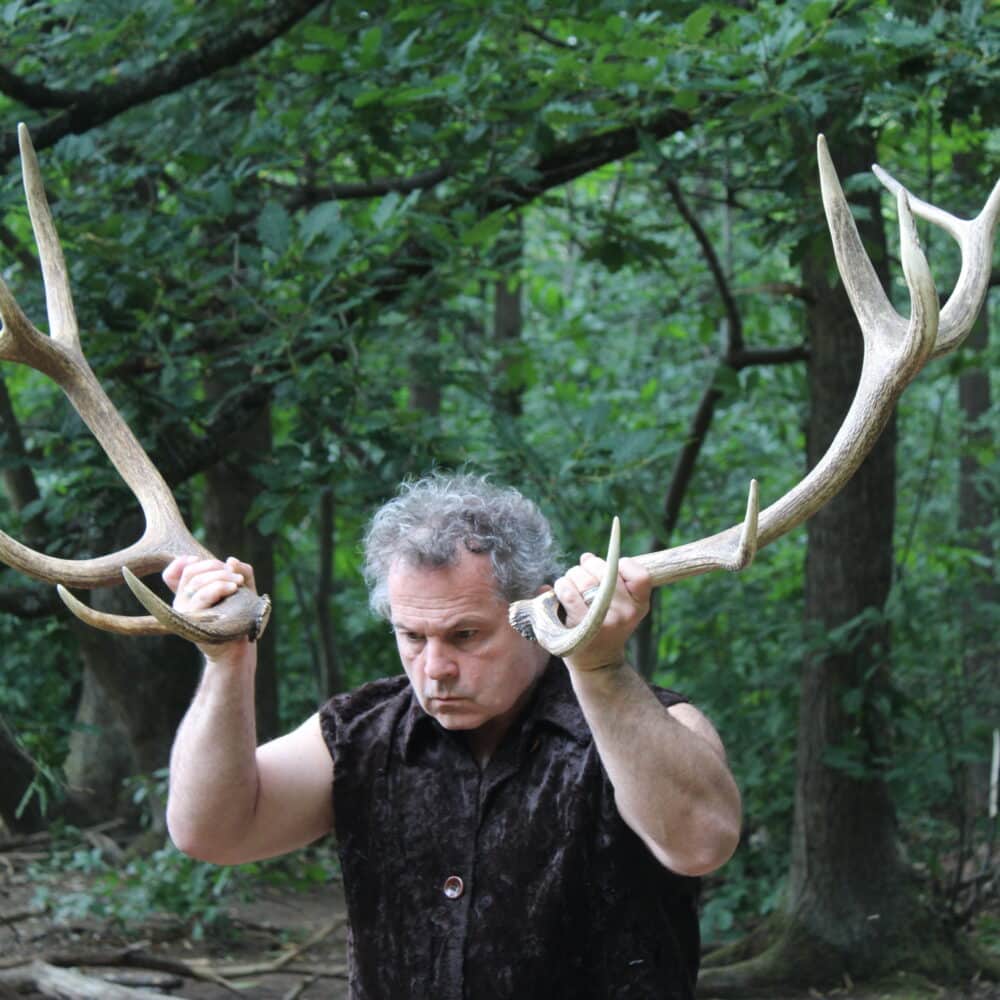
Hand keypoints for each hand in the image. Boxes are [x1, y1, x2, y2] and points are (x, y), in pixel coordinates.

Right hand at [162, 555, 256, 662]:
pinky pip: (203, 597)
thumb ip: (240, 571)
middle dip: (215, 567)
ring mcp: (186, 613)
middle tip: (234, 574)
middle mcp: (182, 603)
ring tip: (237, 582)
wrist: (239, 645)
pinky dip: (219, 588)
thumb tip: (231, 560)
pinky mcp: (194, 621)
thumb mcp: (243, 589)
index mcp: (187, 595)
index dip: (181, 563)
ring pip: (197, 583)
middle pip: (191, 573)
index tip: (199, 560)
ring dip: (221, 577)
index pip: (171, 575)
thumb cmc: (240, 615)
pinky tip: (233, 588)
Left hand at [553, 553, 651, 671]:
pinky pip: (570, 594)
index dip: (622, 564)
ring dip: (572, 575)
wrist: (597, 664)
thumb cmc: (605, 627)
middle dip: (588, 566)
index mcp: (639, 605)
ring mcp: (606, 620)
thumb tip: (586, 557)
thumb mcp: (621, 608)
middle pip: (606, 571)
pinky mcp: (584, 626)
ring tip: (568, 581)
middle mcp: (626, 613)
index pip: (640, 575)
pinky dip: (562, 586)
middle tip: (580, 573)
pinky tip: (561, 590)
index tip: (609, 569)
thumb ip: (612, 581)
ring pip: (585, 581)